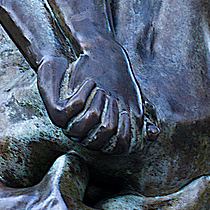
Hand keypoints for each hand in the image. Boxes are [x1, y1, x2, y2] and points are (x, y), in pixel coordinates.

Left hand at [37, 47, 157, 153]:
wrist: (76, 64)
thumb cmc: (105, 84)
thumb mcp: (125, 101)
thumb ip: (141, 118)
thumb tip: (154, 134)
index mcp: (99, 137)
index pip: (118, 146)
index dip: (125, 128)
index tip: (128, 108)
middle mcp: (84, 135)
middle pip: (103, 134)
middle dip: (112, 113)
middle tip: (113, 95)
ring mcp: (68, 124)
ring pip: (86, 122)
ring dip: (96, 102)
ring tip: (100, 87)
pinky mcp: (56, 111)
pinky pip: (72, 106)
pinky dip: (83, 93)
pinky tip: (90, 81)